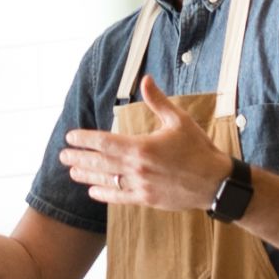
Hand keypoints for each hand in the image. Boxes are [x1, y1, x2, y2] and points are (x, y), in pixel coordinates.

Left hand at [59, 76, 232, 212]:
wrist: (216, 183)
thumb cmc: (198, 149)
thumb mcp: (179, 120)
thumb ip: (157, 101)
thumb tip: (145, 79)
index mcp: (142, 147)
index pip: (104, 143)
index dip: (85, 140)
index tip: (71, 137)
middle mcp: (137, 169)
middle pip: (100, 163)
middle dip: (79, 159)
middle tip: (63, 156)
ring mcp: (141, 186)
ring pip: (107, 181)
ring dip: (87, 176)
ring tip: (72, 172)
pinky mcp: (147, 199)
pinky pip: (120, 198)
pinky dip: (105, 194)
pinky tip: (93, 191)